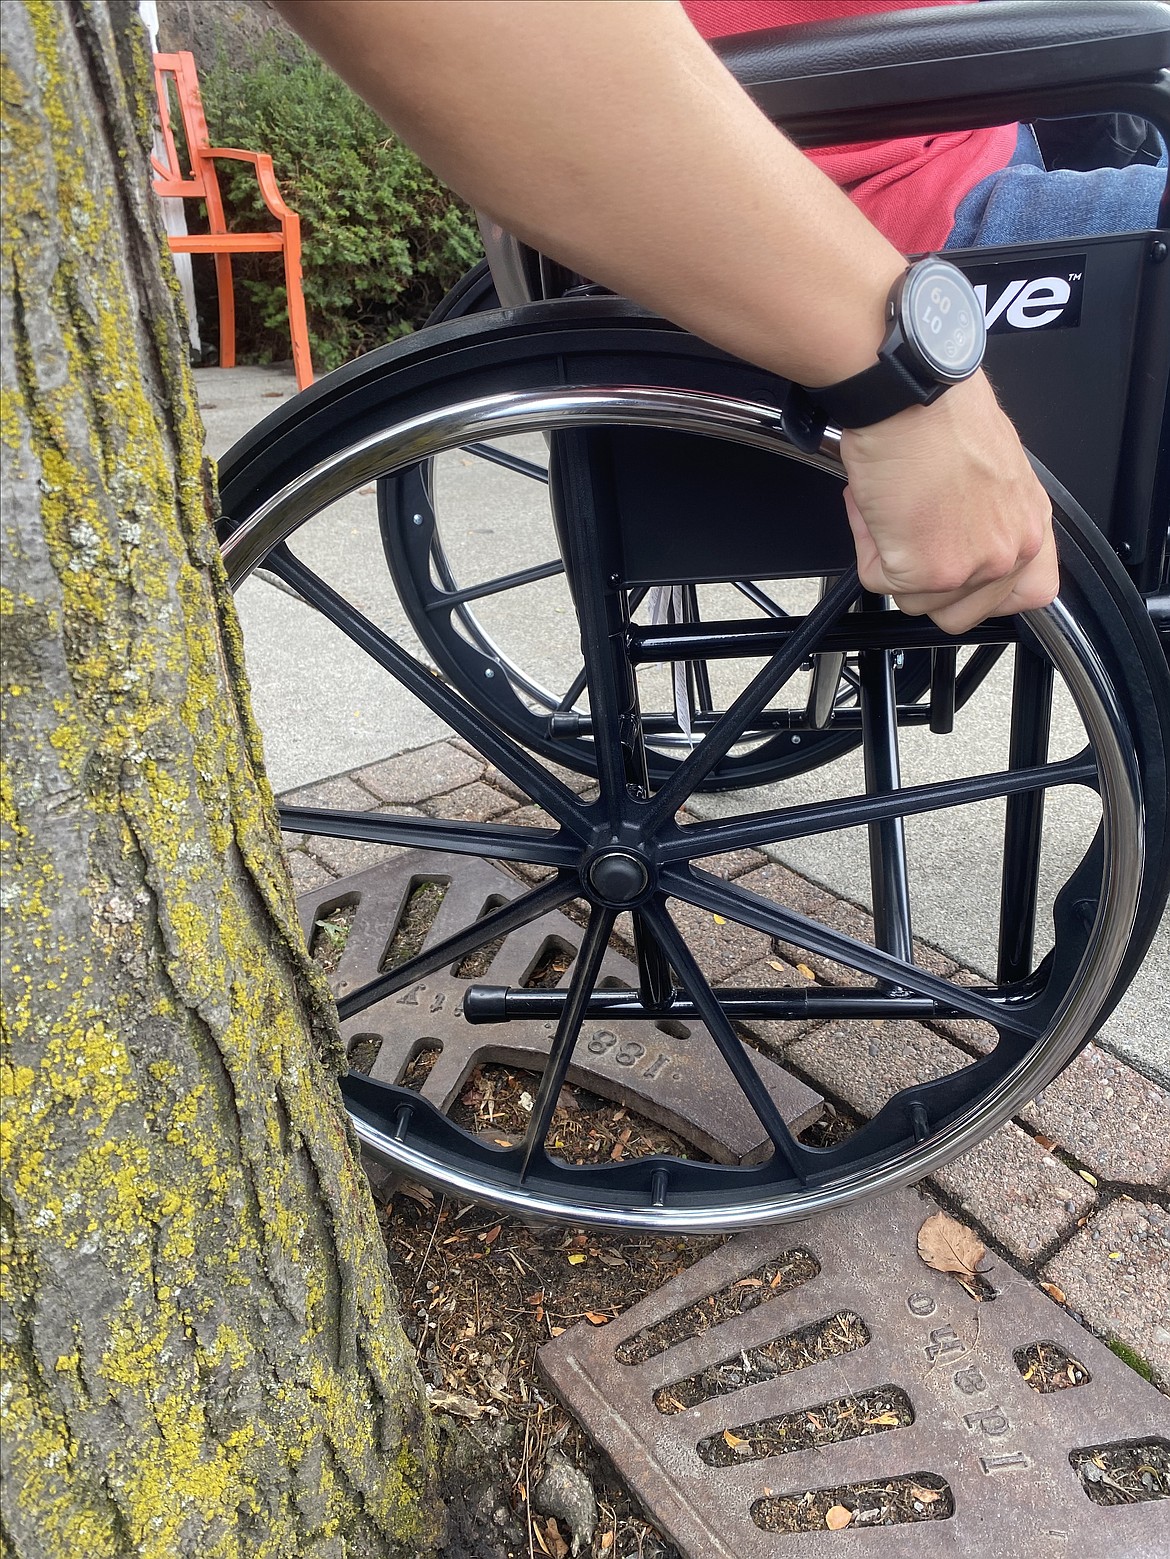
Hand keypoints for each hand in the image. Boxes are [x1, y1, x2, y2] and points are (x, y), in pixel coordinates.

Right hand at [839, 372, 1057, 632]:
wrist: (910, 394)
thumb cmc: (942, 411)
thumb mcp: (992, 466)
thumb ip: (990, 514)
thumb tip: (959, 531)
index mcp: (1031, 522)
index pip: (1032, 594)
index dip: (989, 595)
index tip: (965, 579)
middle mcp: (1010, 549)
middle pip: (961, 612)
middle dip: (926, 582)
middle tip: (911, 536)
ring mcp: (970, 566)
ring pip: (914, 600)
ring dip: (891, 558)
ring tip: (893, 507)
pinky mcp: (926, 570)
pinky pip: (879, 580)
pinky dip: (866, 544)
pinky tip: (877, 505)